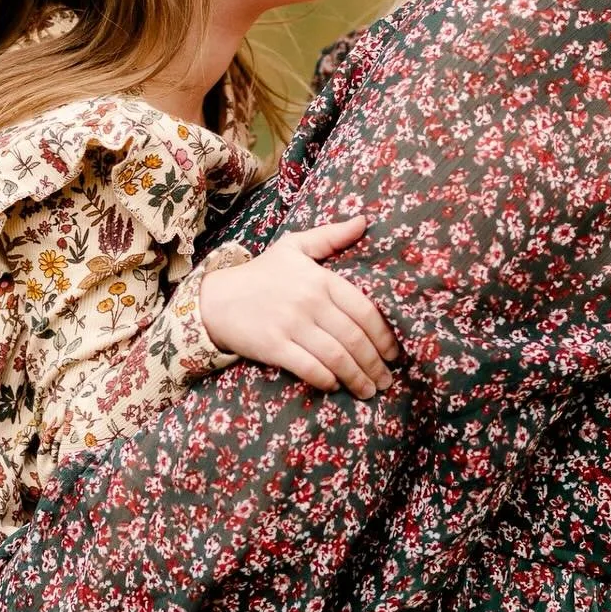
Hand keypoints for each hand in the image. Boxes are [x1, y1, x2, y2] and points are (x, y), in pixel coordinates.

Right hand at [198, 217, 400, 400]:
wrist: (215, 298)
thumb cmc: (261, 273)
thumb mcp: (295, 246)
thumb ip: (331, 236)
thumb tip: (364, 220)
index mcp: (321, 278)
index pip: (364, 310)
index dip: (384, 335)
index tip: (394, 353)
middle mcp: (310, 301)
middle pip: (354, 338)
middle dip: (375, 363)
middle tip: (387, 379)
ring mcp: (291, 325)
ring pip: (336, 357)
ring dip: (358, 377)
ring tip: (370, 390)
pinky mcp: (274, 346)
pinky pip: (309, 368)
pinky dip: (327, 380)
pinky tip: (336, 386)